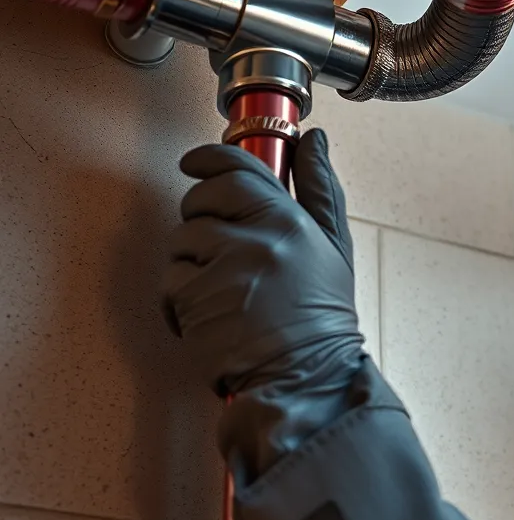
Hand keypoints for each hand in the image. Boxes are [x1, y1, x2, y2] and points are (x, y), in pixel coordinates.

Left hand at [161, 128, 364, 482]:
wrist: (308, 377)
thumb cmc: (321, 318)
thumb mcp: (335, 248)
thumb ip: (322, 190)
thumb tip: (315, 142)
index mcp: (290, 222)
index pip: (238, 169)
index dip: (208, 159)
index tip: (194, 163)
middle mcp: (257, 239)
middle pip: (201, 199)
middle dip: (200, 215)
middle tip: (219, 246)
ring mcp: (224, 269)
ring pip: (181, 240)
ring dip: (192, 262)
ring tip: (224, 291)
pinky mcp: (197, 300)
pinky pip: (171, 280)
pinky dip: (181, 299)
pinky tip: (212, 315)